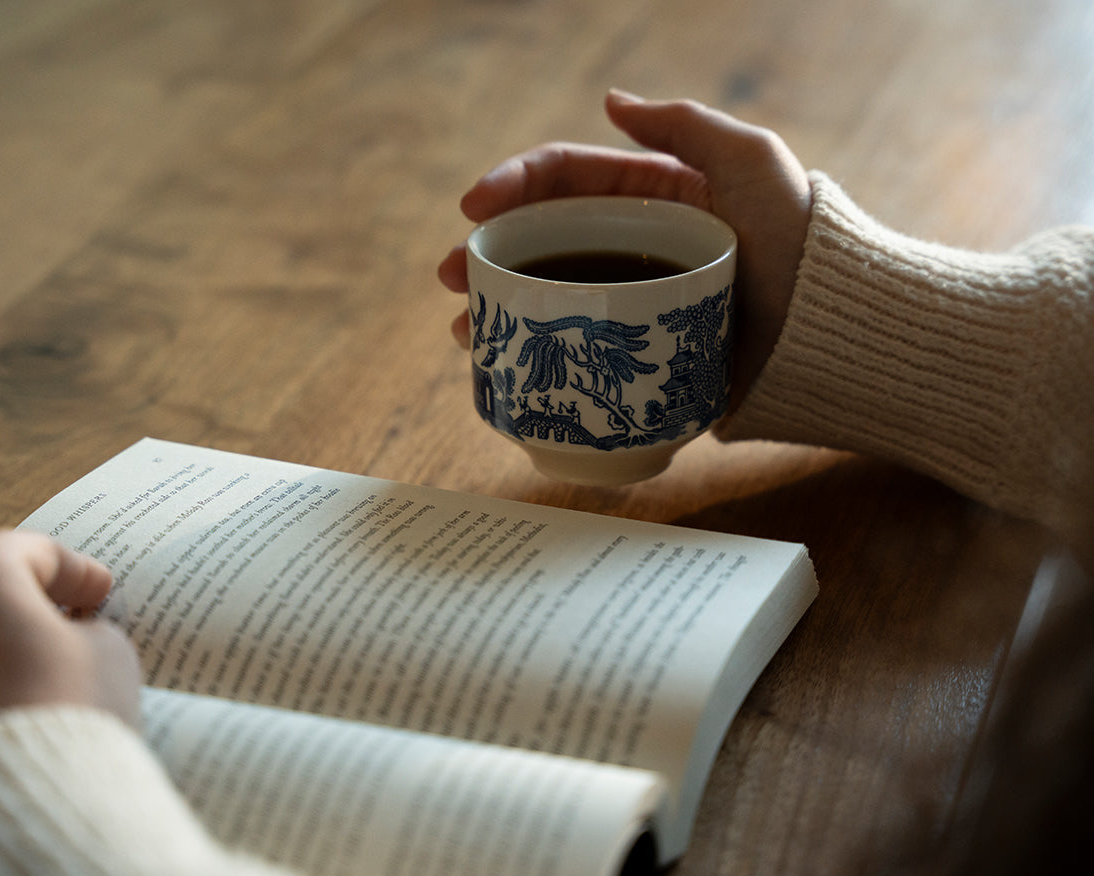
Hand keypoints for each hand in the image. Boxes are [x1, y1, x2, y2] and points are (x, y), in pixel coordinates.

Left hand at [0, 528, 139, 763]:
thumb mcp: (108, 653)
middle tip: (50, 612)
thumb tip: (71, 635)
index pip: (32, 553)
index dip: (76, 572)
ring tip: (14, 660)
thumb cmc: (61, 715)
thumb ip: (87, 628)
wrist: (11, 808)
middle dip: (7, 587)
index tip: (98, 593)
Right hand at [439, 89, 811, 411]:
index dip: (512, 184)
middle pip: (542, 242)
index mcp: (650, 194)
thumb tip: (610, 100)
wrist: (833, 330)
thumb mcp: (750, 160)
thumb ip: (683, 124)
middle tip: (450, 276)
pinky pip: (577, 349)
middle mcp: (634, 246)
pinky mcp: (641, 353)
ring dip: (498, 309)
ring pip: (549, 299)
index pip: (565, 179)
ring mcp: (633, 302)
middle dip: (487, 254)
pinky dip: (535, 356)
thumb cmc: (799, 237)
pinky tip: (502, 368)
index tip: (473, 207)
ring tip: (465, 331)